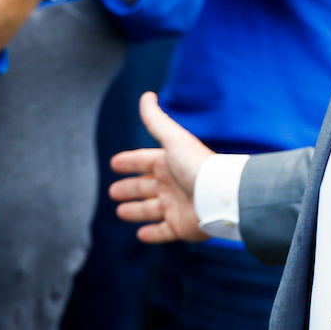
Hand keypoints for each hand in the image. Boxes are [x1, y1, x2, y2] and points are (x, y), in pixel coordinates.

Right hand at [110, 92, 215, 242]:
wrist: (217, 194)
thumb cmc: (195, 165)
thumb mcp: (173, 139)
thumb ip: (156, 120)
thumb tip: (146, 95)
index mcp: (168, 163)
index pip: (144, 161)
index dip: (129, 162)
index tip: (114, 163)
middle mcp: (171, 184)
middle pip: (144, 186)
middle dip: (129, 188)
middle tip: (113, 192)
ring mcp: (176, 206)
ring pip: (150, 209)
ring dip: (136, 211)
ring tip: (121, 212)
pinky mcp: (180, 227)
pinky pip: (163, 232)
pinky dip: (152, 234)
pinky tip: (141, 235)